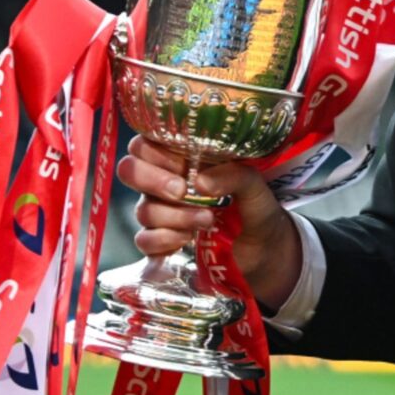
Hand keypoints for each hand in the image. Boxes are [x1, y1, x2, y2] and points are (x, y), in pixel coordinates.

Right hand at [117, 136, 303, 308]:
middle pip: (129, 170)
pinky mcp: (161, 243)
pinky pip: (143, 240)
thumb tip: (200, 181)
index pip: (145, 144)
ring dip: (175, 215)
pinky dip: (164, 239)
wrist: (265, 250)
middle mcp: (163, 183)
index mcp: (182, 159)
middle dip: (152, 180)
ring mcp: (160, 213)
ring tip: (207, 219)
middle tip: (182, 190)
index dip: (156, 152)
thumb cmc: (256, 208)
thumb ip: (235, 174)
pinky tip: (187, 239)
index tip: (184, 164)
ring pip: (143, 209)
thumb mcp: (255, 186)